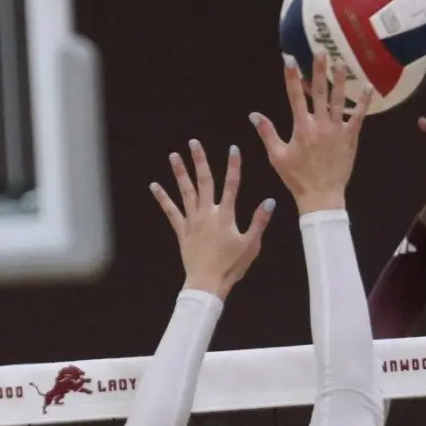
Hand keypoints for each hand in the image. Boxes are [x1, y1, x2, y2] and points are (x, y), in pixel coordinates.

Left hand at [150, 141, 272, 299]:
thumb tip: (270, 201)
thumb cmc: (232, 265)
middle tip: (194, 143)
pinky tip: (155, 186)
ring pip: (185, 192)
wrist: (207, 282)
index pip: (232, 185)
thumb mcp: (251, 244)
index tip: (233, 149)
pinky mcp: (183, 231)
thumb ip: (259, 221)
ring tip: (173, 156)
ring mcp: (193, 221)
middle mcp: (207, 213)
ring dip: (180, 173)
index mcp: (226, 215)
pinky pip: (171, 211)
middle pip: (204, 182)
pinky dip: (163, 198)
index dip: (233, 166)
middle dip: (200, 161)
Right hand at [250, 52, 371, 214]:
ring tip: (341, 61)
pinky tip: (368, 87)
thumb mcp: (277, 156)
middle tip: (320, 49)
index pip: (294, 95)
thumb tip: (254, 114)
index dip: (291, 75)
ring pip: (338, 100)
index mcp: (301, 127)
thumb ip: (267, 133)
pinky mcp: (350, 138)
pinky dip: (363, 102)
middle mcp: (320, 125)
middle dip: (318, 69)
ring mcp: (337, 131)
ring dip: (340, 80)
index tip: (289, 57)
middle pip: (319, 91)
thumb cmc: (297, 178)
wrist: (321, 196)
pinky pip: (358, 117)